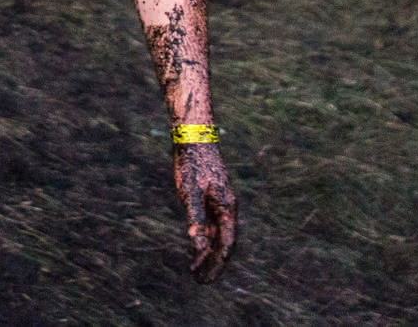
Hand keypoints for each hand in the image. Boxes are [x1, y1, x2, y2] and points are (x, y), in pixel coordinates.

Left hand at [172, 141, 236, 282]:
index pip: (227, 245)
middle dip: (213, 263)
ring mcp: (220, 201)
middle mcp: (227, 206)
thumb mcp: (190, 195)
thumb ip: (195, 222)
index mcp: (227, 208)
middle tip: (199, 281)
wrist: (193, 136)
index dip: (216, 265)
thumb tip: (198, 249)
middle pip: (224, 242)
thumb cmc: (191, 165)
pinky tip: (194, 244)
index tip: (204, 280)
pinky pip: (212, 223)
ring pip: (218, 233)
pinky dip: (205, 237)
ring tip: (194, 268)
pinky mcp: (211, 195)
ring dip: (208, 251)